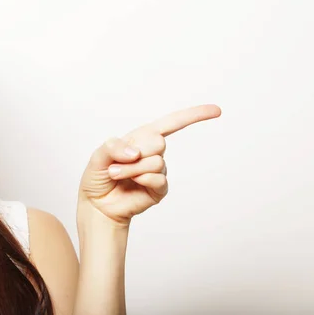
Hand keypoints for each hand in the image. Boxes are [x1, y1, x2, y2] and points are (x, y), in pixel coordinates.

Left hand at [78, 104, 221, 226]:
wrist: (97, 204)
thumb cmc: (97, 177)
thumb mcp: (98, 155)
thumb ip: (113, 147)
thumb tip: (136, 152)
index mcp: (141, 138)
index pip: (171, 123)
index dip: (193, 115)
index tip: (216, 111)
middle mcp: (153, 153)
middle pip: (158, 141)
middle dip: (134, 152)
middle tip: (117, 164)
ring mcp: (158, 171)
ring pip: (155, 162)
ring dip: (131, 169)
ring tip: (117, 174)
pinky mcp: (159, 189)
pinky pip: (157, 178)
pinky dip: (140, 179)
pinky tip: (131, 183)